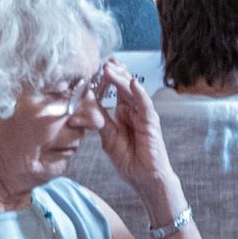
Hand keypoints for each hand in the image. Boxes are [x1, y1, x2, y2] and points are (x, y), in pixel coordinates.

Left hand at [98, 60, 174, 194]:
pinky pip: (145, 105)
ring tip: (111, 67)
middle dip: (114, 73)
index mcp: (124, 114)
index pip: (115, 92)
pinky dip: (139, 93)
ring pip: (133, 92)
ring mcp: (144, 115)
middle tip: (104, 61)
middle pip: (124, 87)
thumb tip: (86, 108)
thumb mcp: (108, 139)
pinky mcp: (151, 122)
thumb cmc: (129, 159)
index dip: (107, 79)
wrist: (145, 177)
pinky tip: (133, 83)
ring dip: (122, 79)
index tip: (96, 67)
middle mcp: (135, 111)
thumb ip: (100, 122)